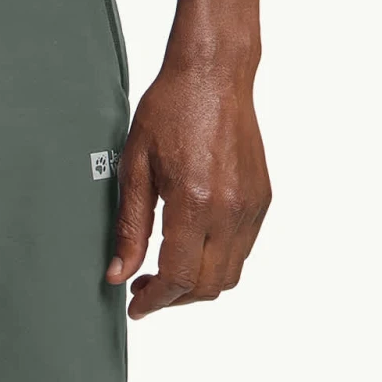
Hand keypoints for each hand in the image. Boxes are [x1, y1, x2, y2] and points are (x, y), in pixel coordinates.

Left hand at [107, 54, 271, 319]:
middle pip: (207, 286)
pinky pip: (243, 251)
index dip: (154, 302)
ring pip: (230, 275)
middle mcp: (229, 209)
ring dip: (197, 284)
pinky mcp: (262, 199)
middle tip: (145, 289)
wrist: (214, 74)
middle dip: (174, 299)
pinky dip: (216, 262)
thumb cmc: (170, 110)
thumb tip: (119, 274)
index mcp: (194, 202)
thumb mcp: (134, 168)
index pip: (178, 278)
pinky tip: (191, 246)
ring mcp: (251, 206)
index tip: (136, 307)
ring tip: (166, 270)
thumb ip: (129, 227)